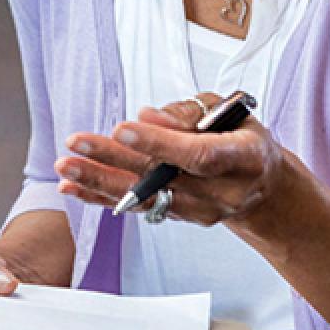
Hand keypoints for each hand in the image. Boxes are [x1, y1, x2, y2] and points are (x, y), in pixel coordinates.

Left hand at [54, 93, 288, 228]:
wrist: (264, 187)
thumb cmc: (244, 138)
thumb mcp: (231, 111)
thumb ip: (190, 113)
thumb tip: (148, 116)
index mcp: (244, 158)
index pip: (199, 154)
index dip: (160, 143)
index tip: (123, 128)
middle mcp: (223, 192)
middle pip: (163, 179)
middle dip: (114, 161)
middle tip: (77, 145)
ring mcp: (201, 211)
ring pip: (144, 199)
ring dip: (100, 181)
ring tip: (66, 167)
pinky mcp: (180, 218)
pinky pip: (137, 209)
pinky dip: (103, 197)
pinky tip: (73, 188)